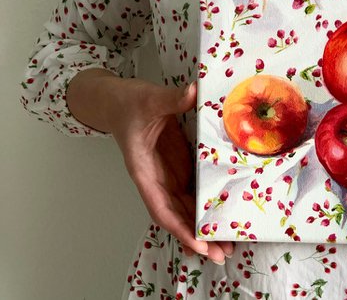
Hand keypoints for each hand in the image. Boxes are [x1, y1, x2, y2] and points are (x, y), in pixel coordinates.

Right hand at [109, 78, 233, 264]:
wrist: (118, 100)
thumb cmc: (128, 103)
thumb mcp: (150, 99)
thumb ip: (171, 99)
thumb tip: (194, 92)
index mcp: (143, 170)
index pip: (161, 207)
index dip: (180, 228)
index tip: (199, 245)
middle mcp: (156, 178)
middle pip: (177, 214)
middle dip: (197, 235)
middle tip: (223, 253)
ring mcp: (167, 172)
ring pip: (186, 205)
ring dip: (203, 224)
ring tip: (228, 242)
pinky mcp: (177, 163)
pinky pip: (192, 188)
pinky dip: (205, 203)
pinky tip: (222, 212)